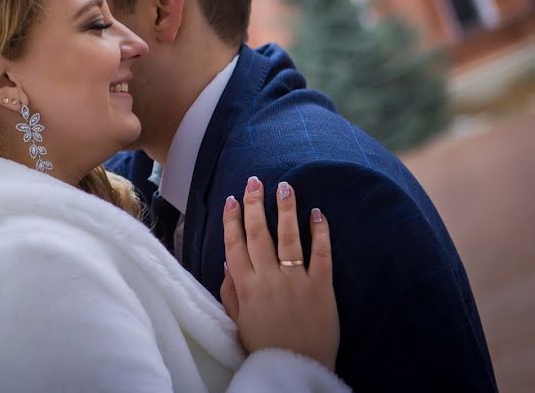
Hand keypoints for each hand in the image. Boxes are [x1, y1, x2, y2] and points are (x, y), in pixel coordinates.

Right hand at [219, 177, 338, 370]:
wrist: (297, 369)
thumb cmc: (265, 346)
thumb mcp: (238, 321)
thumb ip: (231, 291)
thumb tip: (227, 262)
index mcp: (246, 286)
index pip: (234, 245)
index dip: (232, 220)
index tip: (231, 199)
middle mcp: (268, 278)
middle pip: (258, 234)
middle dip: (255, 204)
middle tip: (255, 181)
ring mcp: (296, 281)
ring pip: (288, 238)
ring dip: (285, 210)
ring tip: (285, 186)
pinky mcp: (321, 287)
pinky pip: (321, 254)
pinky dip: (320, 232)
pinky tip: (317, 212)